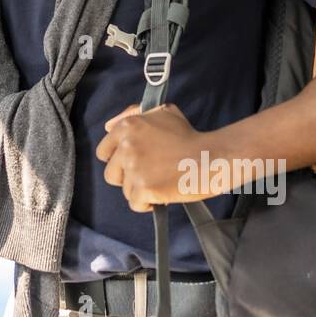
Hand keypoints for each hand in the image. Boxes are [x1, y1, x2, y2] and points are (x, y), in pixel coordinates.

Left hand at [95, 103, 212, 209]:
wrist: (211, 157)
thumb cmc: (190, 137)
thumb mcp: (163, 112)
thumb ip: (135, 114)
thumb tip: (109, 126)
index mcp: (127, 126)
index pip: (104, 152)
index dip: (119, 160)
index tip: (135, 163)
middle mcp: (126, 145)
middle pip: (111, 174)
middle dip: (128, 177)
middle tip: (150, 174)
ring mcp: (134, 168)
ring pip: (125, 190)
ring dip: (140, 190)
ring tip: (161, 182)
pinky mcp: (143, 188)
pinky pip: (136, 204)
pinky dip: (148, 204)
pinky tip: (162, 195)